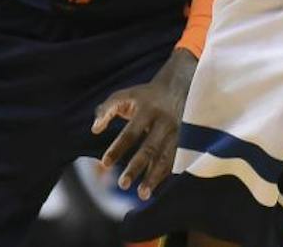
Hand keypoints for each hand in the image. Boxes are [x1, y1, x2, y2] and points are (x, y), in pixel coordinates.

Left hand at [92, 49, 195, 199]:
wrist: (181, 86)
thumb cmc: (146, 95)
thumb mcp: (125, 95)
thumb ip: (106, 109)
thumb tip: (94, 129)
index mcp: (147, 109)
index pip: (130, 132)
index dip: (118, 148)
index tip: (104, 164)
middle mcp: (164, 122)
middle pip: (149, 148)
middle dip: (136, 168)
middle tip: (122, 185)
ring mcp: (179, 132)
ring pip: (165, 158)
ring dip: (154, 178)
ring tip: (142, 195)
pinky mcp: (188, 140)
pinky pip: (176, 161)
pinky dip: (167, 175)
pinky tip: (156, 189)